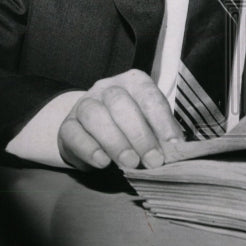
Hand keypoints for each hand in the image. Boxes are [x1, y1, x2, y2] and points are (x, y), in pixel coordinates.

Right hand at [58, 69, 183, 170]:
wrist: (92, 132)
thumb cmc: (129, 127)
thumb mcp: (149, 126)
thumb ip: (161, 134)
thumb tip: (178, 151)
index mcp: (134, 82)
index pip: (149, 96)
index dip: (162, 121)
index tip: (173, 145)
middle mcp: (108, 87)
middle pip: (121, 103)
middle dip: (140, 134)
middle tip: (152, 161)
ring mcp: (85, 103)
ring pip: (96, 115)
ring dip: (115, 142)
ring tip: (130, 163)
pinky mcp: (67, 125)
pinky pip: (74, 133)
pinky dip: (89, 149)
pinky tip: (103, 162)